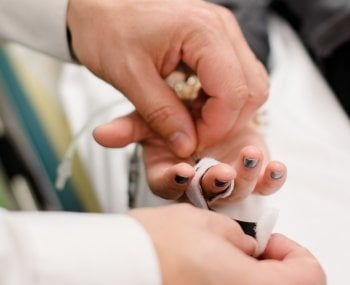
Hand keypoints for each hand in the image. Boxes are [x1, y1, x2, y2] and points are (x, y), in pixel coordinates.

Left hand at [68, 0, 268, 157]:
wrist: (99, 4)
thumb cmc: (107, 27)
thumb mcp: (128, 76)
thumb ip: (160, 114)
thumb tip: (186, 145)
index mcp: (203, 31)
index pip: (234, 93)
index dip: (216, 127)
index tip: (191, 143)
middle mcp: (221, 29)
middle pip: (251, 90)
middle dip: (225, 123)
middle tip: (192, 135)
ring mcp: (221, 34)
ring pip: (248, 86)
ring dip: (224, 113)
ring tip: (190, 121)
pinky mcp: (215, 42)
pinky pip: (234, 79)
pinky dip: (219, 101)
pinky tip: (194, 106)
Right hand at [92, 110, 285, 199]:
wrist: (202, 107)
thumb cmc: (174, 116)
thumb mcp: (150, 118)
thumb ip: (129, 127)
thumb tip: (100, 134)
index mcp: (172, 171)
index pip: (169, 185)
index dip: (175, 181)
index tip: (183, 170)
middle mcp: (199, 179)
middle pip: (206, 192)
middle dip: (214, 184)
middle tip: (220, 172)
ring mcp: (226, 176)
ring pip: (236, 188)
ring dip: (244, 177)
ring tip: (248, 157)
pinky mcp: (250, 171)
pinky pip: (262, 182)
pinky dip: (270, 178)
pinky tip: (275, 167)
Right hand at [130, 204, 325, 284]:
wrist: (116, 264)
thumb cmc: (155, 245)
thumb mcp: (210, 222)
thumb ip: (242, 236)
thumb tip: (250, 247)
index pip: (307, 274)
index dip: (292, 250)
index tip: (269, 240)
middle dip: (272, 265)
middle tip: (249, 248)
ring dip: (249, 273)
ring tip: (223, 255)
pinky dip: (229, 280)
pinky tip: (208, 268)